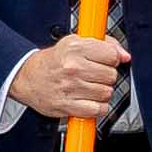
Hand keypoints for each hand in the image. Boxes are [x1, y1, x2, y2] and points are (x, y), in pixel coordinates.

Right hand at [5, 33, 131, 127]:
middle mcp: (73, 68)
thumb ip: (104, 44)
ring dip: (102, 92)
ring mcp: (70, 88)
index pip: (112, 55)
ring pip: (106, 93)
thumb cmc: (53, 60)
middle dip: (107, 76)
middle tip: (96, 75)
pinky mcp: (67, 105)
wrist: (27, 77)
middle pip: (111, 75)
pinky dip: (98, 107)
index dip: (113, 59)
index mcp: (75, 49)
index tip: (107, 61)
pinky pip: (97, 109)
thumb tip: (124, 55)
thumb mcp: (75, 42)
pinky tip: (90, 100)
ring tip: (91, 87)